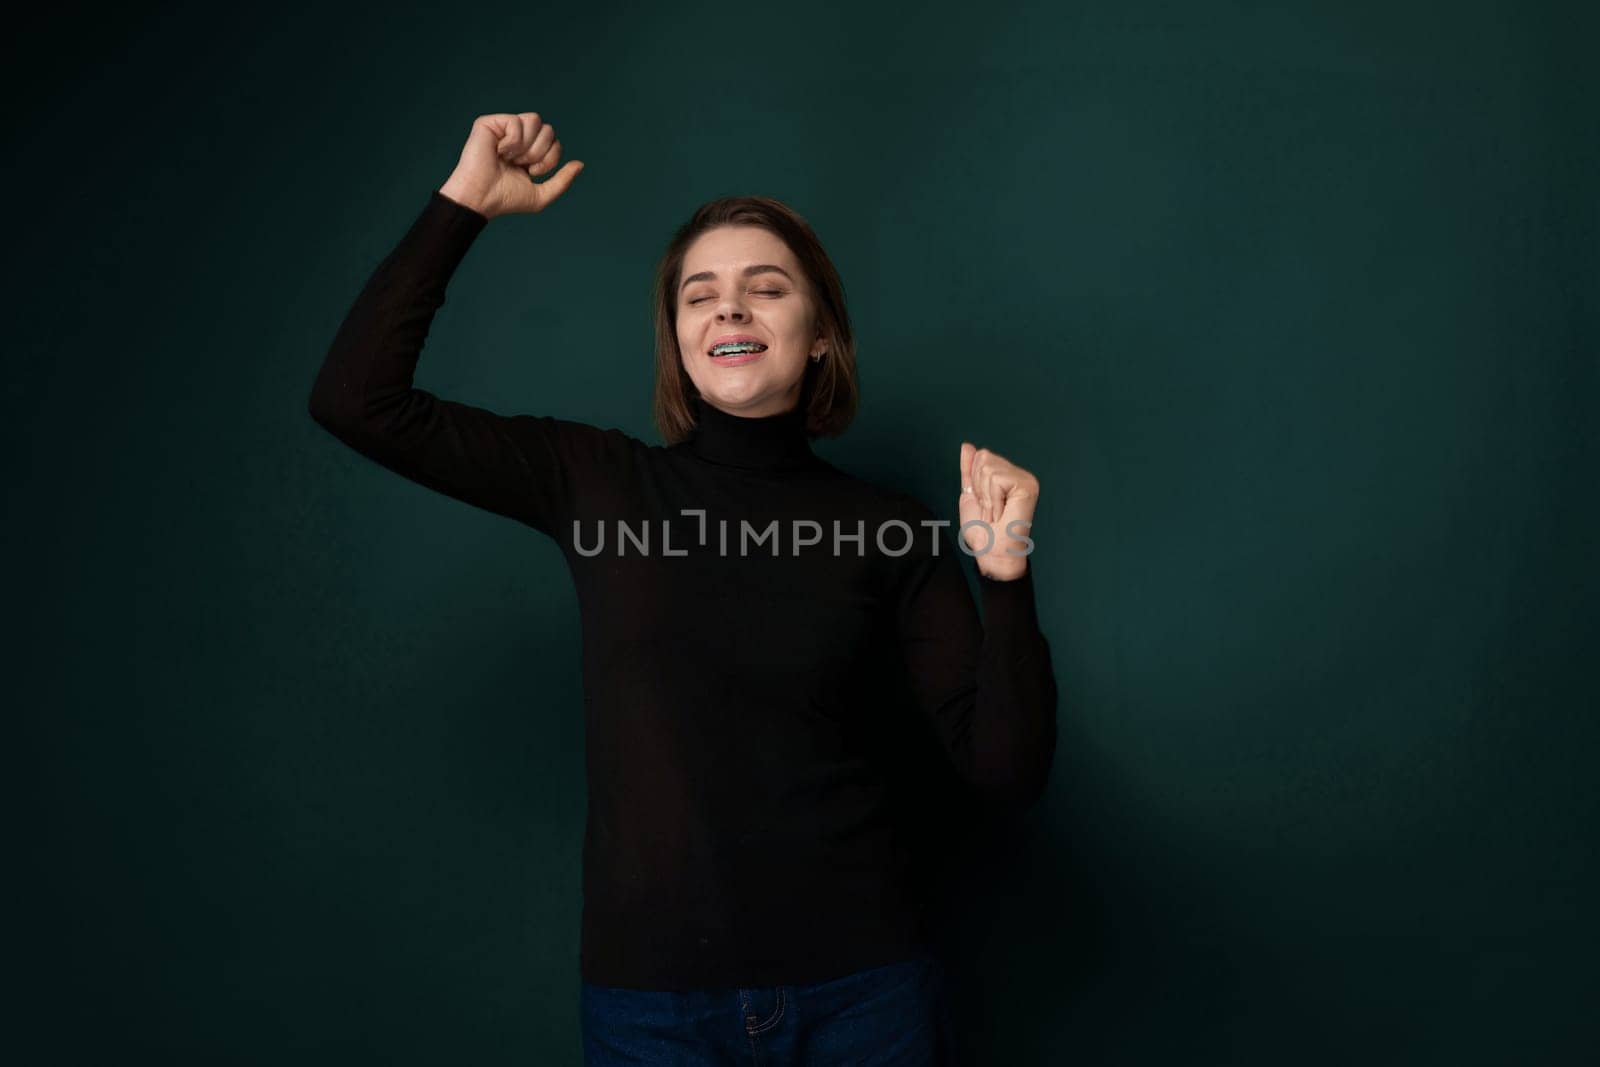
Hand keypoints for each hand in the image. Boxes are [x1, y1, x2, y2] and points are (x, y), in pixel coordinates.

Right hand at [438, 111, 584, 218]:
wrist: (482, 199)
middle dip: (539, 152)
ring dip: (527, 146)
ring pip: (535, 120)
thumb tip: (580, 164)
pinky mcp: (489, 123)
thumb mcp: (541, 194)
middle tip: (521, 165)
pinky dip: (512, 141)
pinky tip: (499, 151)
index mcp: (529, 150)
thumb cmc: (506, 199)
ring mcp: (503, 128)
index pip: (555, 142)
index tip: (531, 172)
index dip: (550, 158)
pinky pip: (516, 121)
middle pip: (548, 129)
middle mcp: (518, 137)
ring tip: (510, 158)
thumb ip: (562, 180)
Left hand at [958, 441, 1038, 580]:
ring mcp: (1025, 479)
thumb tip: (967, 446)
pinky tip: (1002, 512)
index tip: (982, 503)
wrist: (992, 550)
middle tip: (989, 509)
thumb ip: (969, 470)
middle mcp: (1018, 474)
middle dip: (978, 486)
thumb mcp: (970, 494)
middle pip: (984, 457)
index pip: (980, 456)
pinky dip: (993, 499)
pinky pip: (997, 479)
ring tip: (995, 512)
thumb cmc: (983, 530)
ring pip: (989, 468)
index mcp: (1006, 475)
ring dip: (985, 495)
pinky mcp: (1028, 485)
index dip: (973, 480)